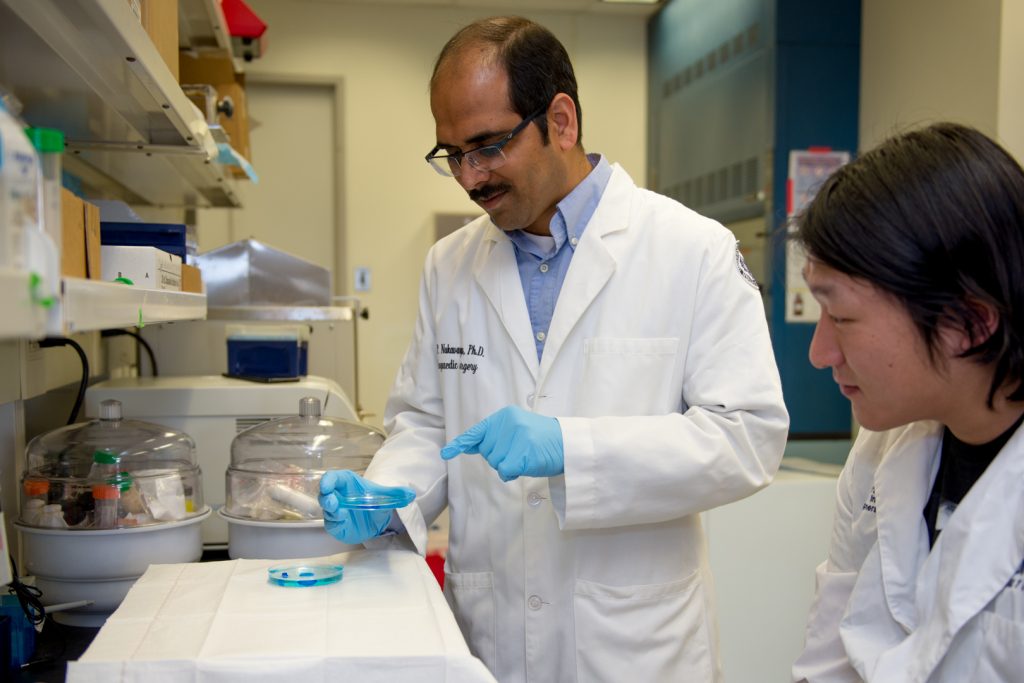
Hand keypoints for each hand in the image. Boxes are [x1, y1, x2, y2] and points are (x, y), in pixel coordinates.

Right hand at [318, 470, 391, 543]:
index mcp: (345, 483)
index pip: (332, 478)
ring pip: (327, 510)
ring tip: (339, 512)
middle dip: (326, 497)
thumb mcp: (386, 497)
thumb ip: (396, 494)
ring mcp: (335, 511)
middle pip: (325, 494)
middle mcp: (337, 496)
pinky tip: (343, 521)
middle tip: (332, 501)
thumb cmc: (374, 501)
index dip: (328, 480)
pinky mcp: (335, 524)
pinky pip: (331, 523)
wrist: (375, 520)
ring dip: (331, 511)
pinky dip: (336, 522)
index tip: (326, 485)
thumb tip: (411, 493)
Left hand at [440, 406, 563, 481]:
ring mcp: (516, 437)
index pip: (478, 431)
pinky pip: (505, 470)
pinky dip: (512, 472)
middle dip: (500, 457)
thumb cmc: (542, 440)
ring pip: (495, 463)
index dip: (461, 444)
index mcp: (505, 416)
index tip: (446, 453)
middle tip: (521, 451)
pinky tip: (526, 465)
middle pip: (487, 452)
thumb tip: (467, 446)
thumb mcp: (517, 430)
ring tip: (526, 456)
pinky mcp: (523, 452)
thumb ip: (493, 437)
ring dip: (508, 466)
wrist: (568, 444)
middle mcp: (508, 423)